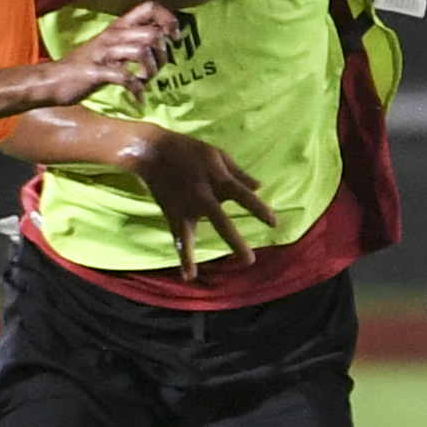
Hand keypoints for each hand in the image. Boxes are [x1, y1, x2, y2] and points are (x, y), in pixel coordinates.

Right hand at [45, 2, 176, 105]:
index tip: (174, 39)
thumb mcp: (110, 47)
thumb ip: (132, 41)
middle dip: (163, 55)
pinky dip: (137, 90)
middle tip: (157, 69)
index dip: (168, 20)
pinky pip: (125, 77)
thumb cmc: (87, 66)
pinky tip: (138, 97)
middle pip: (152, 33)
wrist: (53, 80)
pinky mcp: (97, 72)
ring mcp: (104, 53)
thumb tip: (161, 40)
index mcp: (118, 27)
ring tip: (145, 82)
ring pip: (142, 52)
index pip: (150, 7)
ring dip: (151, 72)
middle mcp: (113, 35)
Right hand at [123, 123, 280, 280]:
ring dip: (196, 256)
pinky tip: (188, 276)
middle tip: (249, 261)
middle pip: (220, 222)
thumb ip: (238, 173)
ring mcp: (185, 207)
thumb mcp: (217, 154)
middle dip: (234, 241)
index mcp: (217, 179)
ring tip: (200, 275)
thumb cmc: (190, 151)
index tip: (274, 224)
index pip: (242, 196)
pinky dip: (183, 256)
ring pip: (192, 235)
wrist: (153, 151)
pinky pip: (179, 238)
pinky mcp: (172, 214)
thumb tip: (259, 187)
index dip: (259, 210)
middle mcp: (202, 196)